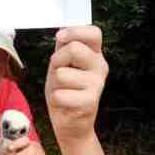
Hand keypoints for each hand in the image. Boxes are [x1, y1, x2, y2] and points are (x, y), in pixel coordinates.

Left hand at [45, 26, 106, 143]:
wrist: (71, 123)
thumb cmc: (65, 91)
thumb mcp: (63, 66)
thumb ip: (64, 48)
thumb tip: (62, 34)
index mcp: (95, 55)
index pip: (94, 33)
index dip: (74, 31)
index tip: (60, 38)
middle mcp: (100, 67)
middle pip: (74, 49)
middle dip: (57, 60)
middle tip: (58, 74)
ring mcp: (97, 84)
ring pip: (61, 74)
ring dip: (54, 84)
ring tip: (63, 91)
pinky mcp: (90, 102)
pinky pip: (60, 94)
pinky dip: (55, 100)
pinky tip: (65, 104)